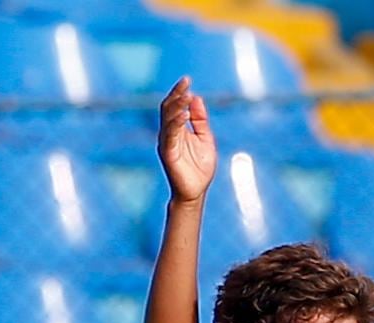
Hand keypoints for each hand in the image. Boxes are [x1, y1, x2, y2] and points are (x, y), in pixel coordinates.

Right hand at [158, 78, 216, 203]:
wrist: (196, 191)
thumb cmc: (200, 167)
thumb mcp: (205, 139)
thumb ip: (200, 120)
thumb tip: (197, 98)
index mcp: (178, 129)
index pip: (175, 105)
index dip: (180, 92)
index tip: (187, 79)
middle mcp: (170, 133)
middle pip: (168, 108)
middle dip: (177, 94)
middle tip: (186, 82)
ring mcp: (167, 143)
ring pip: (168, 119)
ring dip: (176, 106)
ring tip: (186, 95)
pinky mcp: (168, 154)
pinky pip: (170, 136)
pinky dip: (176, 124)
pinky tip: (183, 115)